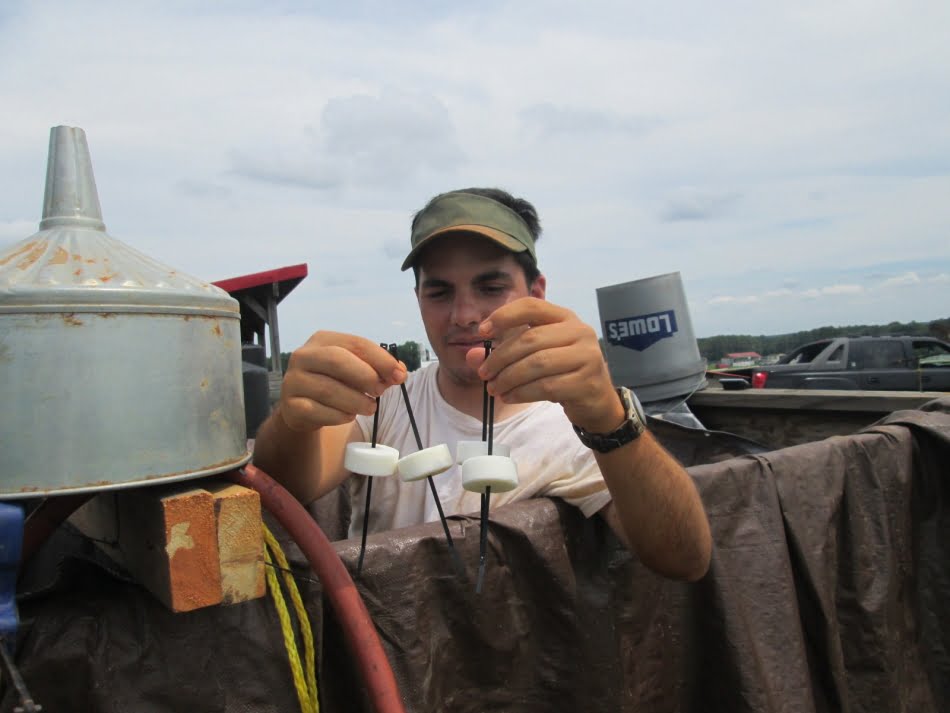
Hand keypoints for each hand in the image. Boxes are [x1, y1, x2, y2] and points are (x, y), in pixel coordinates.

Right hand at [278, 332, 405, 431]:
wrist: (303, 409)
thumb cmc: (335, 383)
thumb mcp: (355, 371)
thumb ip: (378, 369)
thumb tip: (399, 372)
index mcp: (322, 340)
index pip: (355, 343)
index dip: (381, 359)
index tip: (399, 374)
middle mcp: (303, 356)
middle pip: (337, 360)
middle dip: (365, 376)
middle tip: (381, 391)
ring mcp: (293, 381)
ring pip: (329, 389)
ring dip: (356, 401)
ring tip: (369, 407)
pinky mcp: (291, 406)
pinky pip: (319, 411)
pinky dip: (340, 416)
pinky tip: (349, 416)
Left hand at [466, 297, 623, 432]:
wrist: (596, 399)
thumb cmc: (561, 371)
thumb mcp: (533, 356)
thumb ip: (502, 352)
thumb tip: (470, 355)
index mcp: (565, 317)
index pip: (532, 306)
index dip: (504, 316)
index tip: (482, 332)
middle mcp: (579, 331)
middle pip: (530, 339)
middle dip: (500, 357)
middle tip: (483, 373)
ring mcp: (587, 356)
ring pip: (537, 364)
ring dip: (509, 378)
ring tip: (493, 388)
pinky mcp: (587, 382)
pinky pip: (547, 387)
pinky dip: (522, 393)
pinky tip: (509, 396)